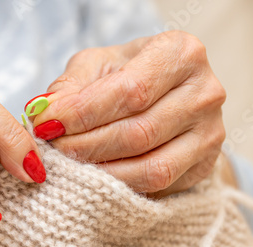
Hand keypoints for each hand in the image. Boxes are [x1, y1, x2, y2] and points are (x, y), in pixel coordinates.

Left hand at [32, 31, 225, 197]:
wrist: (163, 97)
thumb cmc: (126, 75)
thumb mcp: (96, 66)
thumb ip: (69, 87)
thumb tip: (42, 115)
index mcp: (181, 53)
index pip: (130, 91)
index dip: (82, 113)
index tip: (45, 125)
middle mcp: (205, 93)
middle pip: (139, 133)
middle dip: (85, 146)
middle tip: (51, 150)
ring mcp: (210, 133)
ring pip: (150, 168)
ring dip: (100, 172)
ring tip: (67, 166)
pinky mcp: (204, 166)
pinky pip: (158, 188)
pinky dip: (119, 188)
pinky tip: (93, 179)